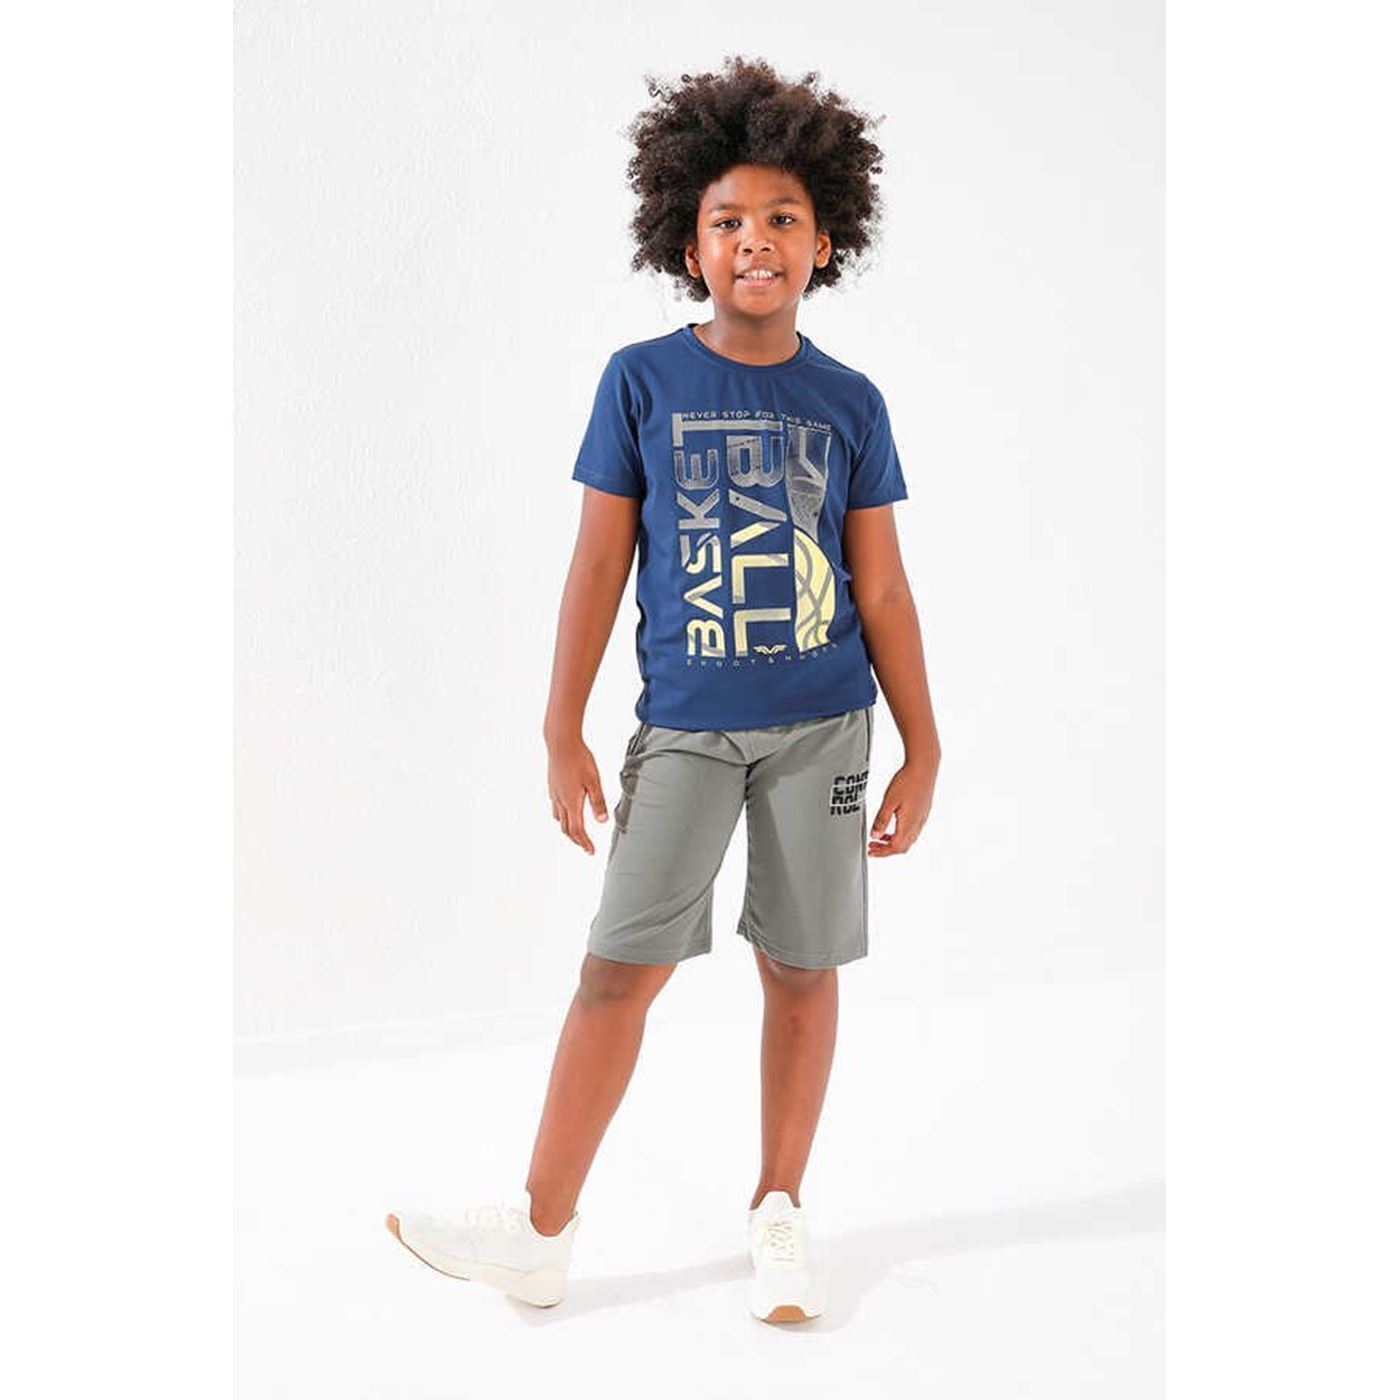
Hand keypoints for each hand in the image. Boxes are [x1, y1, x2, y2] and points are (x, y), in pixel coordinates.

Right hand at [546, 735, 609, 854]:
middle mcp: (560, 801)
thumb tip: (603, 821)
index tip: (591, 851)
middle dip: (577, 839)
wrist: (560, 743)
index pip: (577, 830)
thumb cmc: (579, 759)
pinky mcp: (552, 786)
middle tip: (586, 846)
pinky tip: (567, 810)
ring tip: (577, 832)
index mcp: (572, 802)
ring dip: (568, 829)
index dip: (584, 843)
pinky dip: (562, 816)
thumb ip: (598, 802)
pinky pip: (556, 807)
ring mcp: (554, 793)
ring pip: (559, 818)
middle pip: (566, 828)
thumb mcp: (594, 781)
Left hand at [868, 759, 935, 856]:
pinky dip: (900, 834)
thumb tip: (874, 835)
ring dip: (893, 842)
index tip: (871, 849)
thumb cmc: (907, 781)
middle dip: (887, 849)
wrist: (924, 767)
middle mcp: (917, 824)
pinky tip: (893, 825)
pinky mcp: (923, 812)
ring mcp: (922, 818)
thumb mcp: (888, 801)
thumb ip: (881, 820)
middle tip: (874, 846)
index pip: (895, 847)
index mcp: (908, 824)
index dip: (882, 851)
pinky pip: (912, 830)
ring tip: (880, 836)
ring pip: (908, 839)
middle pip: (903, 847)